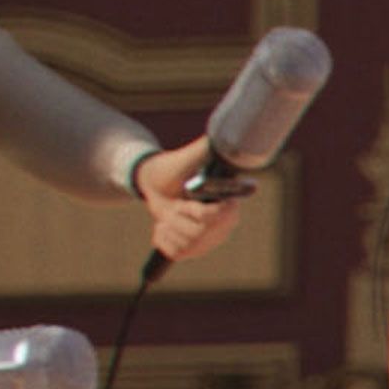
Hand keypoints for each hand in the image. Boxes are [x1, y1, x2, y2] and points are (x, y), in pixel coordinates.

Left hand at [132, 137, 244, 263]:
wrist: (156, 180)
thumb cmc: (175, 166)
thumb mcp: (190, 156)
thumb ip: (209, 146)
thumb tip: (223, 135)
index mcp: (232, 202)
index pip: (218, 217)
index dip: (196, 210)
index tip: (186, 196)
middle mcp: (227, 224)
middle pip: (198, 235)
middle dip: (179, 217)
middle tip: (177, 202)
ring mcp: (211, 240)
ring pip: (185, 245)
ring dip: (169, 226)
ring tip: (171, 212)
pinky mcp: (194, 250)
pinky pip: (175, 253)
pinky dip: (162, 238)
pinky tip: (166, 224)